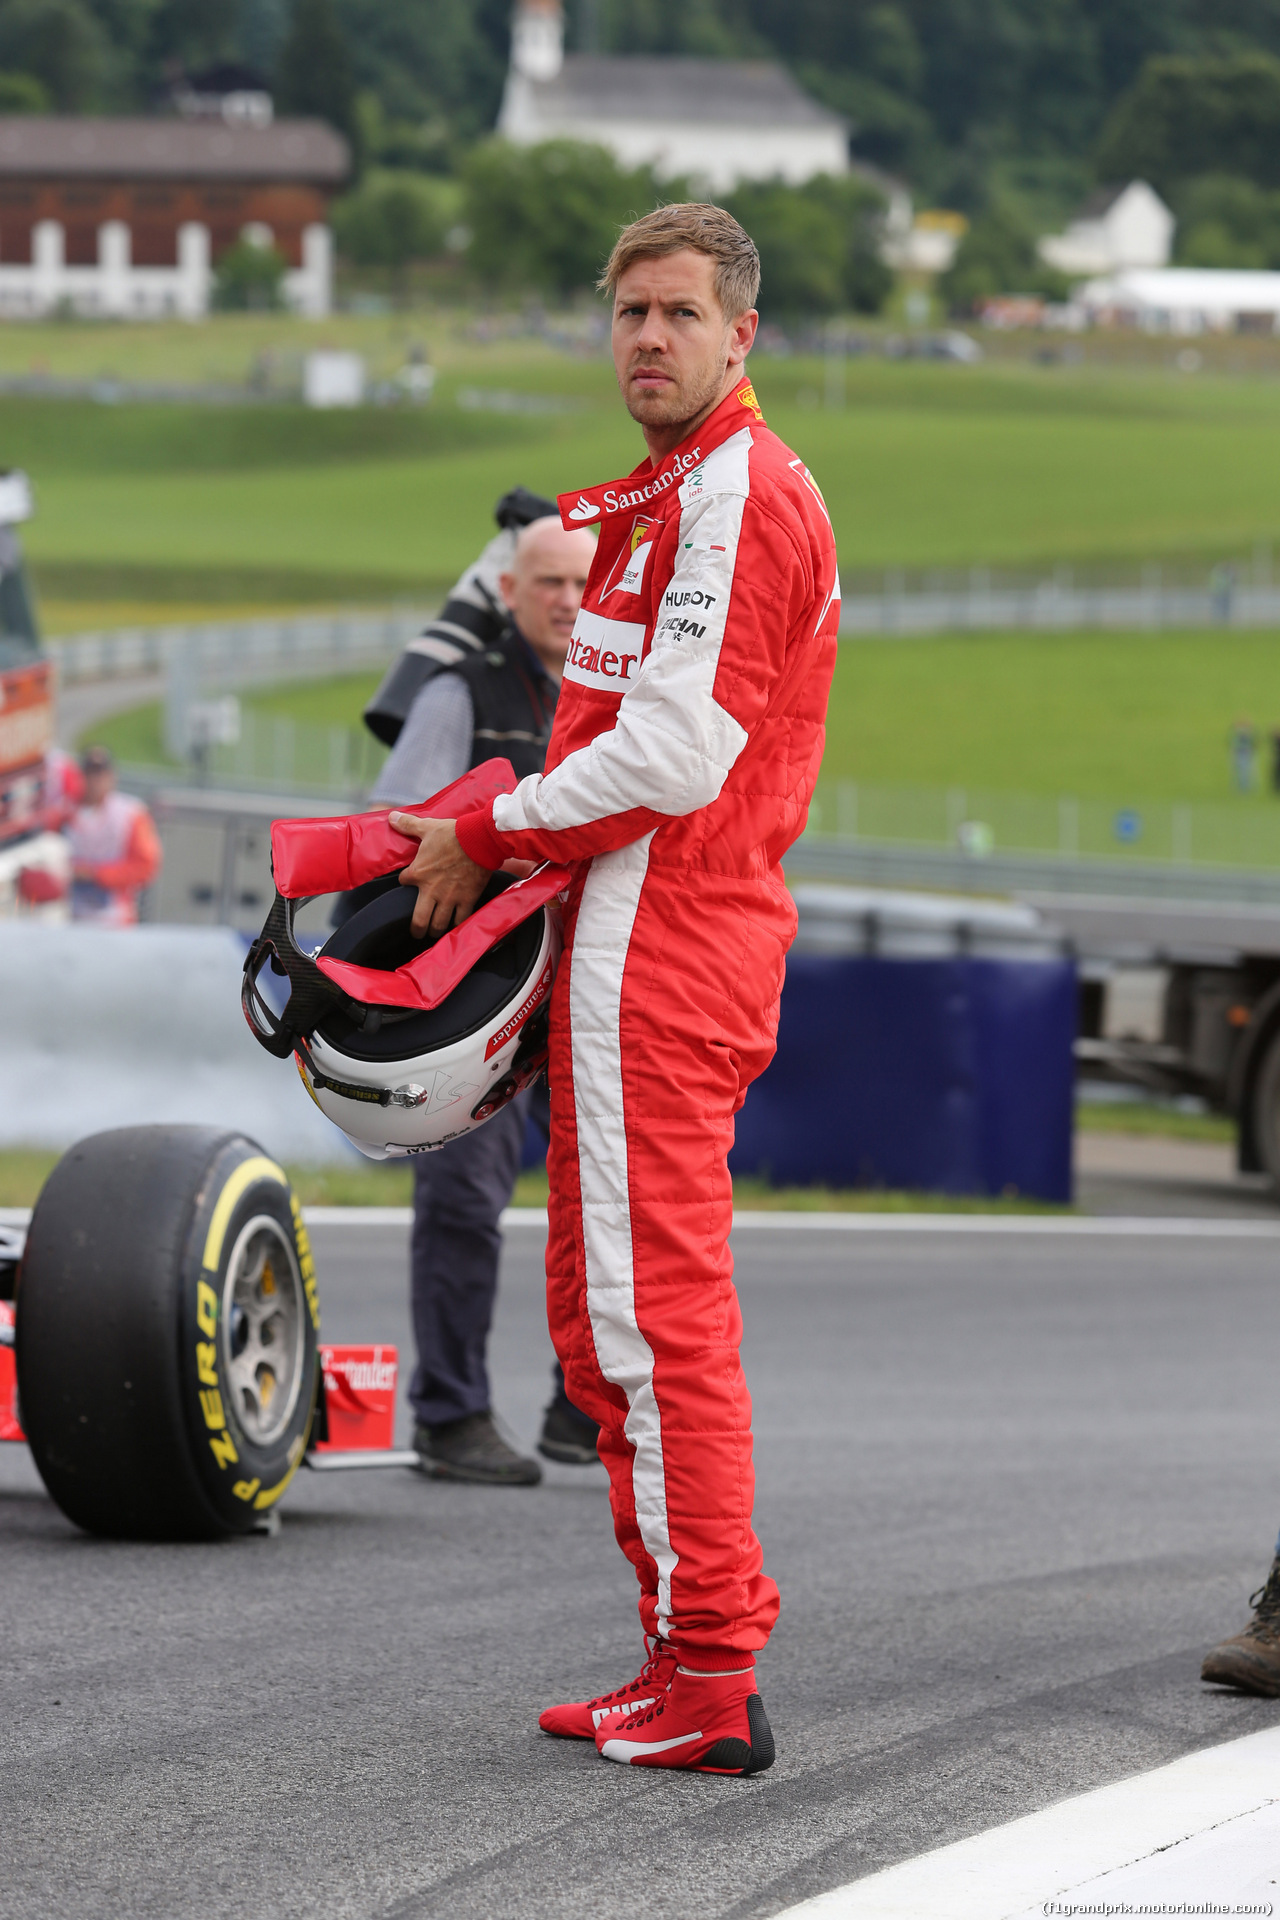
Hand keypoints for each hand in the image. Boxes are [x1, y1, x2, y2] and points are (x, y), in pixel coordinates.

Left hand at [388, 813, 491, 937]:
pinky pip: (460, 920)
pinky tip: (455, 926)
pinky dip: (457, 925)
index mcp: (418, 873)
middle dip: (417, 929)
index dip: (406, 881)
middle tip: (417, 932)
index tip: (410, 881)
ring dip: (435, 930)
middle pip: (419, 920)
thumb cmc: (453, 834)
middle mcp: (431, 891)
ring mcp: (450, 898)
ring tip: (435, 932)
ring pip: (438, 925)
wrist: (479, 840)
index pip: (403, 883)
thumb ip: (408, 825)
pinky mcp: (467, 900)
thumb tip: (391, 817)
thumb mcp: (427, 827)